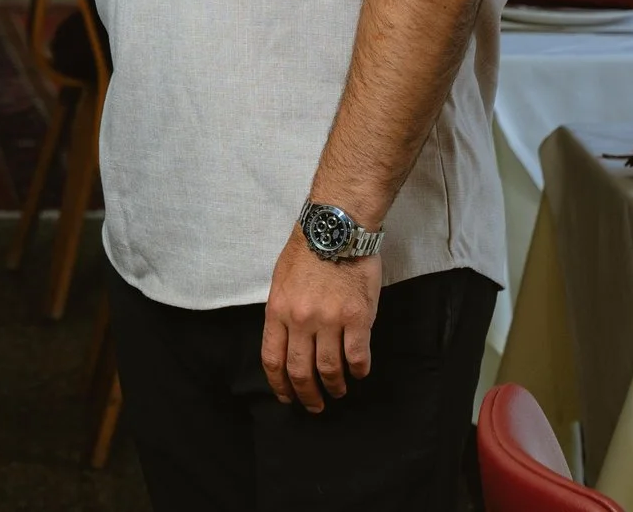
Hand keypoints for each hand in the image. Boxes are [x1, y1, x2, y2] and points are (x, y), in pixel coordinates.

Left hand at [259, 230, 380, 412]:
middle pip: (300, 370)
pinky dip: (359, 370)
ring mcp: (330, 320)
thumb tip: (286, 339)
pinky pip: (358, 356)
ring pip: (329, 368)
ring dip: (335, 386)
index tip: (286, 397)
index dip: (279, 384)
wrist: (337, 227)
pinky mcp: (358, 317)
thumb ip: (282, 311)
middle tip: (315, 405)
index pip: (272, 358)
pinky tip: (359, 372)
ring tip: (339, 391)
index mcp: (278, 310)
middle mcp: (301, 319)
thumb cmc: (307, 250)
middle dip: (307, 394)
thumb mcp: (281, 280)